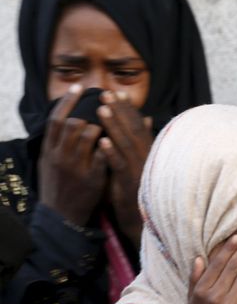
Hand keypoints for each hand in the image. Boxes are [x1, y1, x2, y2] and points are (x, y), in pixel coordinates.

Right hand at [39, 85, 107, 225]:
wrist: (61, 217)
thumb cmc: (59, 186)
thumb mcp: (51, 163)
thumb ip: (57, 143)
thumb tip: (64, 121)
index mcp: (49, 151)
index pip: (56, 119)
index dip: (67, 102)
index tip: (78, 86)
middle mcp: (60, 156)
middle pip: (72, 124)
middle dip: (89, 110)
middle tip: (103, 98)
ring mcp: (76, 167)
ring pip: (87, 137)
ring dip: (102, 125)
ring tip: (111, 117)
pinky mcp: (91, 179)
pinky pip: (102, 158)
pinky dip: (110, 146)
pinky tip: (120, 137)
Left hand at [97, 91, 152, 246]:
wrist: (143, 218)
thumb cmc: (142, 187)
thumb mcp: (143, 160)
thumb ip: (143, 139)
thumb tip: (147, 118)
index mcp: (149, 151)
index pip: (138, 125)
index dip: (128, 108)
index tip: (118, 92)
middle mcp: (147, 157)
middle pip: (132, 129)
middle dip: (119, 111)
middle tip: (106, 93)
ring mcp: (139, 169)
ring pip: (126, 144)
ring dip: (114, 126)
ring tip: (101, 109)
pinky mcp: (131, 182)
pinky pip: (120, 165)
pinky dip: (111, 153)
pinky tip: (101, 141)